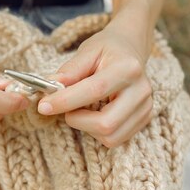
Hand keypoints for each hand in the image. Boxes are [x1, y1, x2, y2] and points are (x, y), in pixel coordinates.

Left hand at [37, 25, 152, 147]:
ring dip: (87, 128)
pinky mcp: (144, 119)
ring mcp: (146, 107)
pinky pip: (116, 139)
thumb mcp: (87, 51)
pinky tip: (94, 115)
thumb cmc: (107, 50)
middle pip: (106, 123)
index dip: (66, 101)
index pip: (95, 91)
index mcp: (128, 68)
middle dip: (77, 121)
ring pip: (110, 136)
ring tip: (81, 111)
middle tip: (66, 109)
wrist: (130, 50)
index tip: (44, 106)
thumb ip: (69, 71)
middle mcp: (141, 90)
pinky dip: (98, 132)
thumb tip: (50, 88)